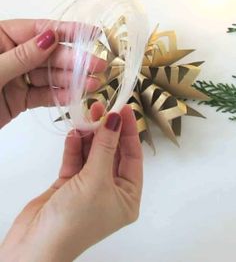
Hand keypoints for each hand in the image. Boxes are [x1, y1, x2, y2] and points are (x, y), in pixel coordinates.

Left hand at [0, 19, 105, 127]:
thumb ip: (22, 56)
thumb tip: (51, 37)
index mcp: (1, 37)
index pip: (39, 29)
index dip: (67, 30)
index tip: (93, 32)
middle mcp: (12, 54)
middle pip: (48, 54)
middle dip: (74, 60)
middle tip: (98, 66)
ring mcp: (16, 77)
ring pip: (48, 76)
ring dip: (71, 80)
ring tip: (92, 84)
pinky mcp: (19, 99)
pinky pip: (42, 95)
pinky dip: (58, 96)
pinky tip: (75, 96)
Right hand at [0, 103, 142, 261]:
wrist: (35, 244)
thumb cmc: (76, 217)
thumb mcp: (96, 179)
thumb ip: (106, 146)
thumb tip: (116, 118)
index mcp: (127, 196)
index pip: (133, 157)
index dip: (129, 132)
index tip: (125, 109)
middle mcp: (110, 191)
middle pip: (112, 153)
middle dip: (107, 131)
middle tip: (101, 107)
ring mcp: (89, 187)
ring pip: (92, 154)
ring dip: (89, 136)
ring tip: (87, 114)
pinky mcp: (68, 185)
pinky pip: (75, 161)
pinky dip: (74, 147)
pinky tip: (73, 133)